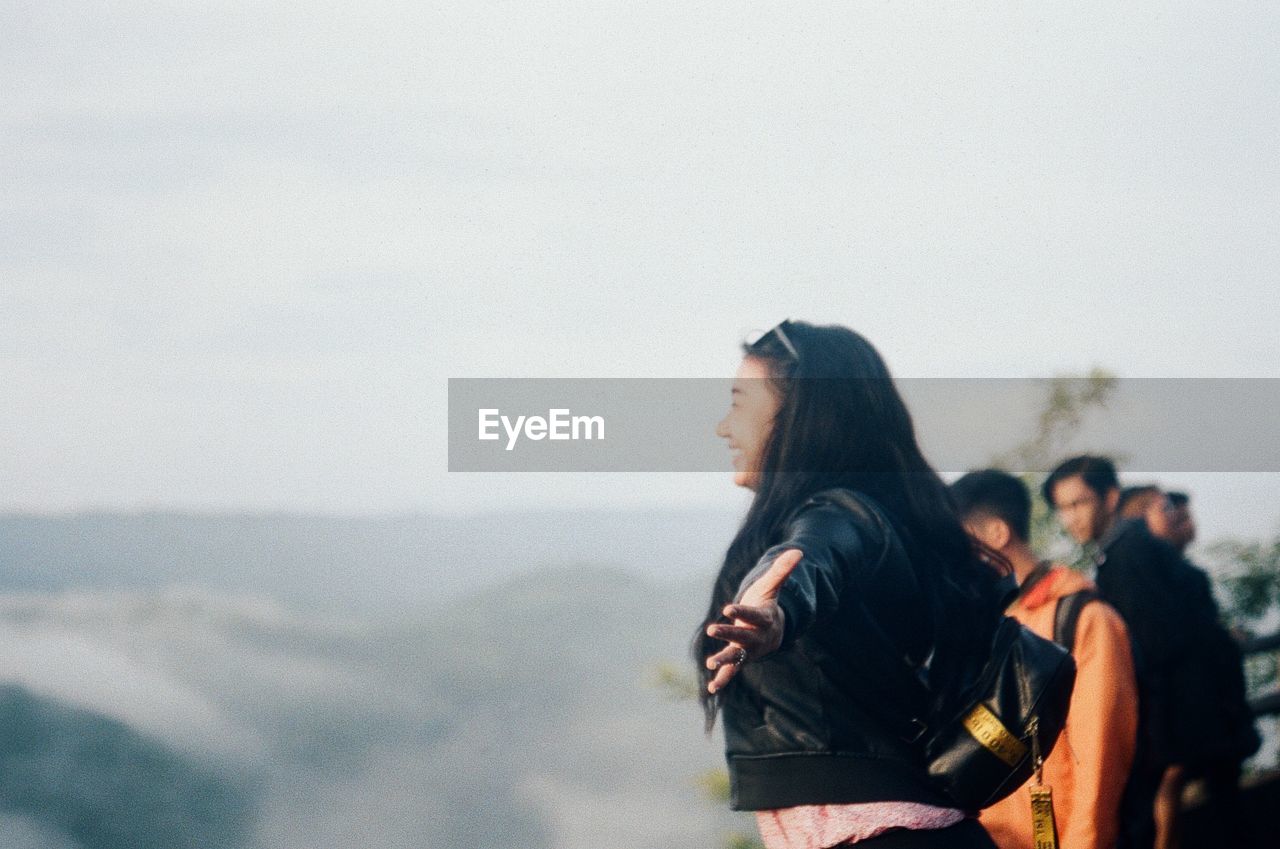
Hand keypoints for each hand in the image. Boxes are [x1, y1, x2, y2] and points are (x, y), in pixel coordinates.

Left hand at [704, 548, 802, 693]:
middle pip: (743, 636)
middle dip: (728, 634)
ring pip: (737, 657)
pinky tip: (712, 689)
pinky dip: (723, 679)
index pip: (752, 614)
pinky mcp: (740, 659)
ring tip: (710, 663)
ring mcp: (748, 649)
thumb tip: (799, 551)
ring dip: (724, 661)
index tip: (727, 608)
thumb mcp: (772, 586)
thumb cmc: (768, 604)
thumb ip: (782, 571)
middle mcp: (756, 636)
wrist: (773, 629)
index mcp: (763, 618)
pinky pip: (733, 671)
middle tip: (712, 628)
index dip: (740, 612)